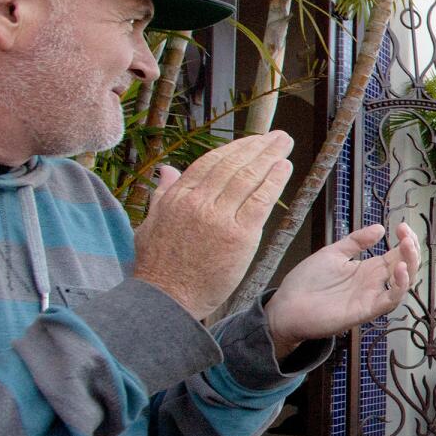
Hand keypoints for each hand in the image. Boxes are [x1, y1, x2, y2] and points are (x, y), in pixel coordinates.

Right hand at [133, 132, 294, 319]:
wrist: (165, 299)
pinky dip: (274, 181)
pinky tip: (285, 167)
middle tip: (277, 136)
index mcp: (177, 197)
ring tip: (285, 144)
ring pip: (248, 177)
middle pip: (232, 165)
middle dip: (257, 146)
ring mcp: (218, 217)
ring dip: (270, 156)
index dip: (234, 149)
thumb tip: (168, 169)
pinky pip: (260, 200)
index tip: (251, 141)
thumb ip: (163, 195)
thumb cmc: (158, 269)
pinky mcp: (238, 235)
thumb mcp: (151, 224)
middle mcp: (198, 202)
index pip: (210, 163)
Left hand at [265, 222, 419, 358]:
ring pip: (404, 284)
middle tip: (407, 232)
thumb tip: (380, 228)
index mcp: (368, 269)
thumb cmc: (307, 281)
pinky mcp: (366, 310)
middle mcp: (375, 283)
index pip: (397, 254)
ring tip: (407, 246)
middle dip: (411, 248)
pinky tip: (400, 269)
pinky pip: (391, 300)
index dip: (405, 240)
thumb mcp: (333, 253)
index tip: (402, 225)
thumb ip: (356, 241)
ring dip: (411, 264)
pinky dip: (401, 286)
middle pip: (405, 266)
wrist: (288, 306)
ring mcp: (372, 296)